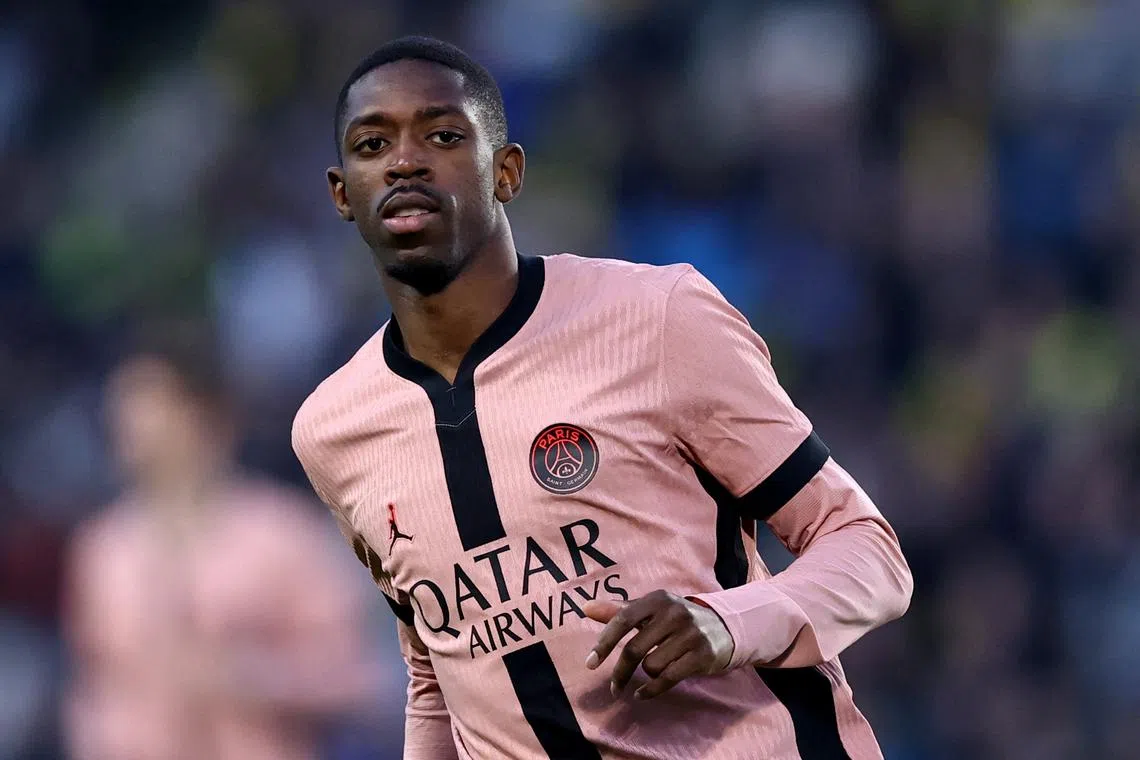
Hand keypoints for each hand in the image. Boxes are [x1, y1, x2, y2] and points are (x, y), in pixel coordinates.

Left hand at [583, 590, 733, 699]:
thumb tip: (586, 607)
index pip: (624, 619)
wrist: (724, 628)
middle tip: (614, 687)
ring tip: (656, 667)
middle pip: (635, 649)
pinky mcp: (702, 655)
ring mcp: (690, 634)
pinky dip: (651, 690)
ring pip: (651, 666)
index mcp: (658, 599)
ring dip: (647, 674)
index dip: (604, 642)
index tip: (590, 663)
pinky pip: (667, 679)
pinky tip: (642, 693)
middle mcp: (675, 613)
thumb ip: (618, 611)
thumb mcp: (650, 611)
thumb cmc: (676, 620)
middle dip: (621, 671)